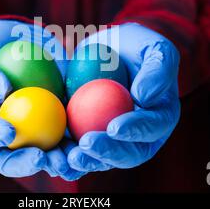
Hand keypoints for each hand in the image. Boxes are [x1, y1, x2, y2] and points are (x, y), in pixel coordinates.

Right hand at [0, 19, 85, 180]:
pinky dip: (78, 143)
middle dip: (26, 163)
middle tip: (42, 156)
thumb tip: (3, 93)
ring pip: (43, 155)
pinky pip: (67, 136)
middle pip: (11, 158)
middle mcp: (4, 132)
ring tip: (70, 156)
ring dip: (56, 161)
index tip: (8, 131)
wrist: (19, 42)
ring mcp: (31, 131)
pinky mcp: (56, 122)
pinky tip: (90, 140)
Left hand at [67, 23, 179, 170]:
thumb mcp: (154, 48)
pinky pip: (78, 152)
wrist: (107, 50)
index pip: (152, 128)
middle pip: (127, 153)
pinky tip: (50, 155)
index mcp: (160, 117)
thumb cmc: (135, 47)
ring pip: (101, 159)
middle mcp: (139, 136)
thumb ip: (157, 70)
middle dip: (106, 153)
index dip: (134, 131)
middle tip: (86, 144)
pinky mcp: (88, 138)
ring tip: (67, 156)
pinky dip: (64, 156)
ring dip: (84, 161)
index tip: (114, 127)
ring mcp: (112, 141)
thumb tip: (144, 98)